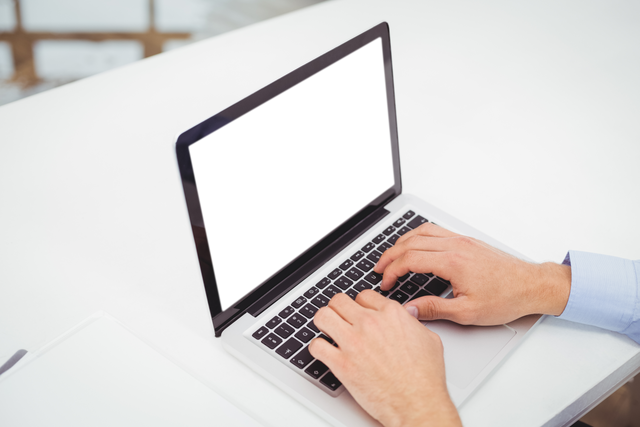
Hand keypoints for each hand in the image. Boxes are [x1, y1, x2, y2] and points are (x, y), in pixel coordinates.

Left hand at [308, 291, 461, 426]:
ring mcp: (353, 342)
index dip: (361, 305)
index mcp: (391, 314)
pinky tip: (325, 352)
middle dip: (338, 308)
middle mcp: (370, 324)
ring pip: (323, 316)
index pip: (364, 296)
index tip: (360, 313)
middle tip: (340, 318)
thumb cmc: (424, 377)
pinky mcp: (341, 364)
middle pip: (339, 300)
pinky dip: (317, 348)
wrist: (417, 403)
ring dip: (324, 322)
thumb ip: (413, 323)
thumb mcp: (429, 339)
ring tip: (328, 330)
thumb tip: (407, 317)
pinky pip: (316, 346)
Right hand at [374, 222, 570, 324]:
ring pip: (421, 232)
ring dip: (402, 243)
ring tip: (391, 256)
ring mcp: (461, 240)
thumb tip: (410, 310)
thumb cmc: (506, 298)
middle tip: (380, 270)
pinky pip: (435, 230)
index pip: (410, 260)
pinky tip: (414, 245)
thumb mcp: (467, 312)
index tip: (386, 284)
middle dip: (390, 256)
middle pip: (411, 243)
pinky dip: (417, 236)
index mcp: (453, 262)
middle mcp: (455, 245)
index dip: (393, 271)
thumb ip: (434, 309)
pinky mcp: (466, 240)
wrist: (531, 285)